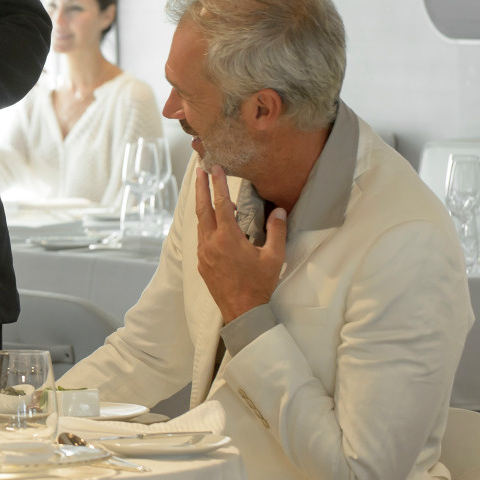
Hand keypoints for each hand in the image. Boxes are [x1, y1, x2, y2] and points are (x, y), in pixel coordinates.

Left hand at [195, 165, 286, 323]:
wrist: (242, 311)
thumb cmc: (259, 284)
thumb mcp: (274, 257)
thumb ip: (276, 231)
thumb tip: (279, 210)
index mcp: (227, 238)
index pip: (220, 204)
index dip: (218, 184)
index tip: (215, 168)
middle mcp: (211, 243)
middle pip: (202, 209)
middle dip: (201, 188)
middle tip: (200, 170)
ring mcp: (203, 253)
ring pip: (201, 223)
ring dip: (204, 206)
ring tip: (210, 193)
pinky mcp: (201, 263)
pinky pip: (202, 237)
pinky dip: (206, 225)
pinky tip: (214, 223)